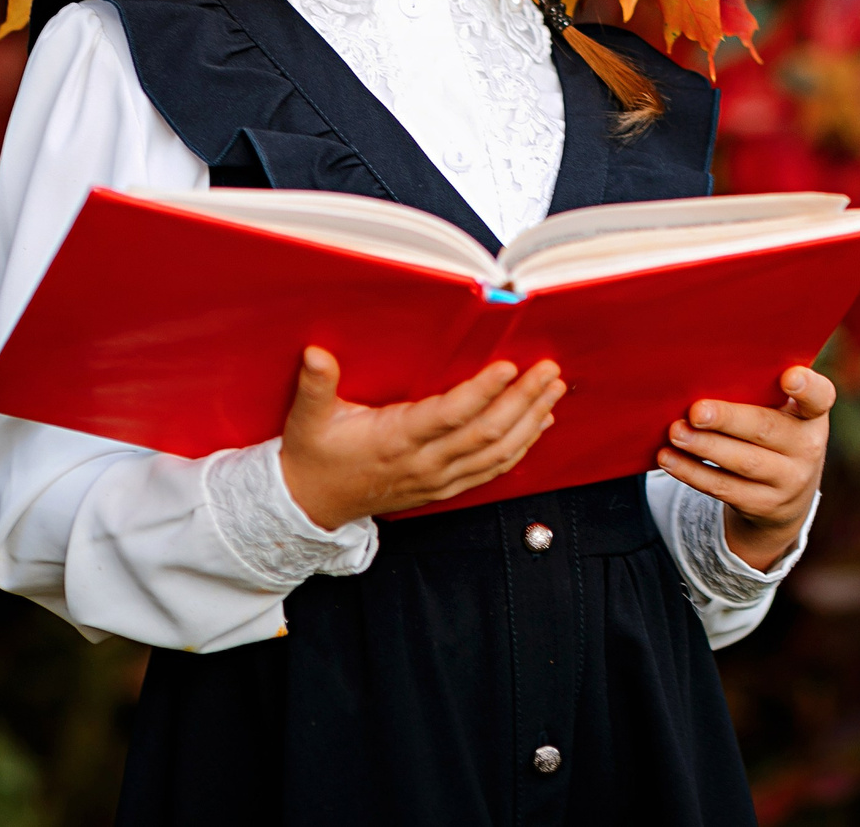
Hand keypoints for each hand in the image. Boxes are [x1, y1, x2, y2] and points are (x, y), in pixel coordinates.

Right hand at [278, 348, 563, 530]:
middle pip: (486, 433)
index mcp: (395, 440)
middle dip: (522, 400)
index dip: (483, 392)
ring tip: (553, 390)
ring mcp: (438, 479)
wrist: (312, 505)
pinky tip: (539, 424)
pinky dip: (521, 447)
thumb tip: (315, 353)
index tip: (508, 366)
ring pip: (497, 454)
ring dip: (530, 421)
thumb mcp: (306, 420)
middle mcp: (424, 463)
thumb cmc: (314, 458)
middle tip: (548, 371)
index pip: (450, 415)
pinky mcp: (444, 488)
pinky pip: (492, 470)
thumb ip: (315, 386)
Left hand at [655, 365, 834, 571]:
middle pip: (767, 430)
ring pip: (744, 463)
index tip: (789, 377)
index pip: (820, 397)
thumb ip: (760, 392)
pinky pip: (723, 488)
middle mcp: (807, 448)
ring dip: (705, 447)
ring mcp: (788, 481)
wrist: (788, 497)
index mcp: (812, 415)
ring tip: (676, 433)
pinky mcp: (763, 506)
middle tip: (696, 411)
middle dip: (729, 419)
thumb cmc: (775, 434)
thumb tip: (703, 372)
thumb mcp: (782, 413)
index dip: (807, 387)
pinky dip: (693, 472)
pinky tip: (669, 458)